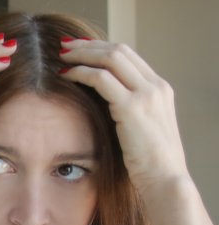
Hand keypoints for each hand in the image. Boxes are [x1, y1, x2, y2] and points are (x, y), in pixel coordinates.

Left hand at [59, 39, 188, 191]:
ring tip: (61, 56)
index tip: (79, 48)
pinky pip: (100, 79)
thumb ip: (128, 109)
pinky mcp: (132, 107)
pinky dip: (80, 72)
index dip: (100, 47)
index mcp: (160, 89)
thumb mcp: (142, 127)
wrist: (164, 179)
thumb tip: (102, 99)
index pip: (129, 55)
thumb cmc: (148, 161)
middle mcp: (156, 86)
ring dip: (82, 54)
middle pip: (119, 50)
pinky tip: (65, 74)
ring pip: (110, 58)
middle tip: (64, 46)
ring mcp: (147, 94)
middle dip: (88, 45)